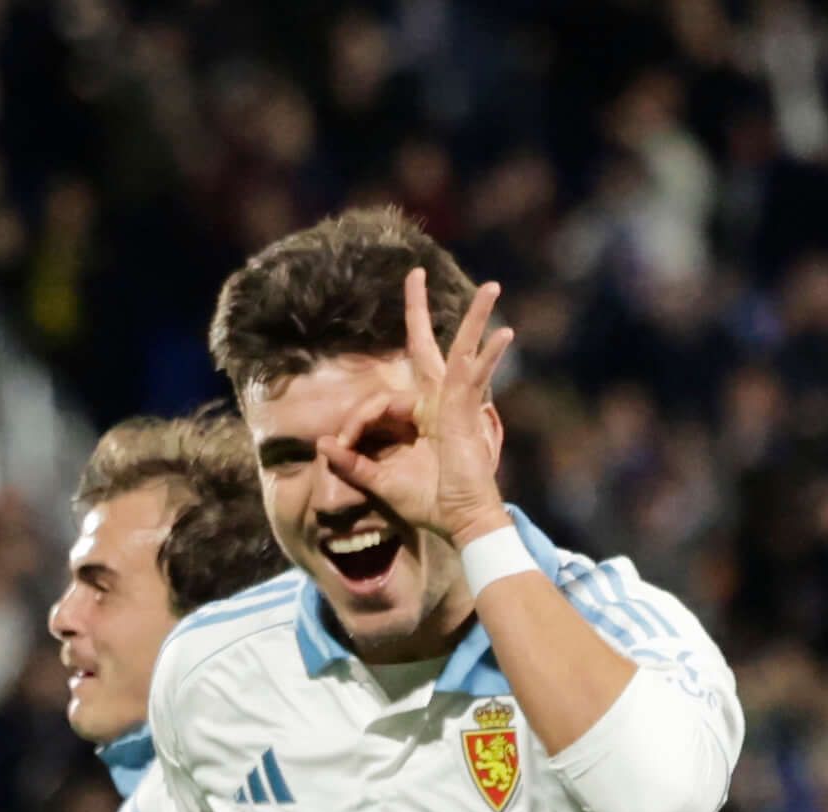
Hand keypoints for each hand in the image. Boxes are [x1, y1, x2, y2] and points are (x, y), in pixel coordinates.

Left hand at [319, 268, 514, 552]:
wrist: (459, 522)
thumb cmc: (427, 503)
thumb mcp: (379, 479)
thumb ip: (351, 462)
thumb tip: (322, 444)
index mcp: (419, 414)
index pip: (381, 396)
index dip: (356, 418)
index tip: (341, 443)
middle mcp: (437, 400)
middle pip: (428, 344)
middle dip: (418, 308)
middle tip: (415, 273)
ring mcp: (455, 402)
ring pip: (462, 349)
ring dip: (477, 318)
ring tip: (493, 288)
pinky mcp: (467, 411)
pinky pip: (475, 375)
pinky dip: (490, 355)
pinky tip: (505, 334)